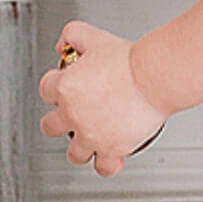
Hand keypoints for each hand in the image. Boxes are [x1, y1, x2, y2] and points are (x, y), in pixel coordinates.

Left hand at [38, 21, 166, 176]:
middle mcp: (73, 114)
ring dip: (81, 147)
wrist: (156, 77)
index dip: (56, 87)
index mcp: (65, 87)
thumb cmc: (132, 60)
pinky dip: (107, 165)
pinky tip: (113, 159)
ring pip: (74, 153)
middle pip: (51, 126)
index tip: (66, 87)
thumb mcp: (96, 36)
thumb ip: (73, 35)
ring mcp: (91, 134)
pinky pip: (104, 167)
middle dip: (60, 122)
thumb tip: (63, 44)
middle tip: (75, 117)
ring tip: (93, 141)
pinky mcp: (112, 148)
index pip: (46, 90)